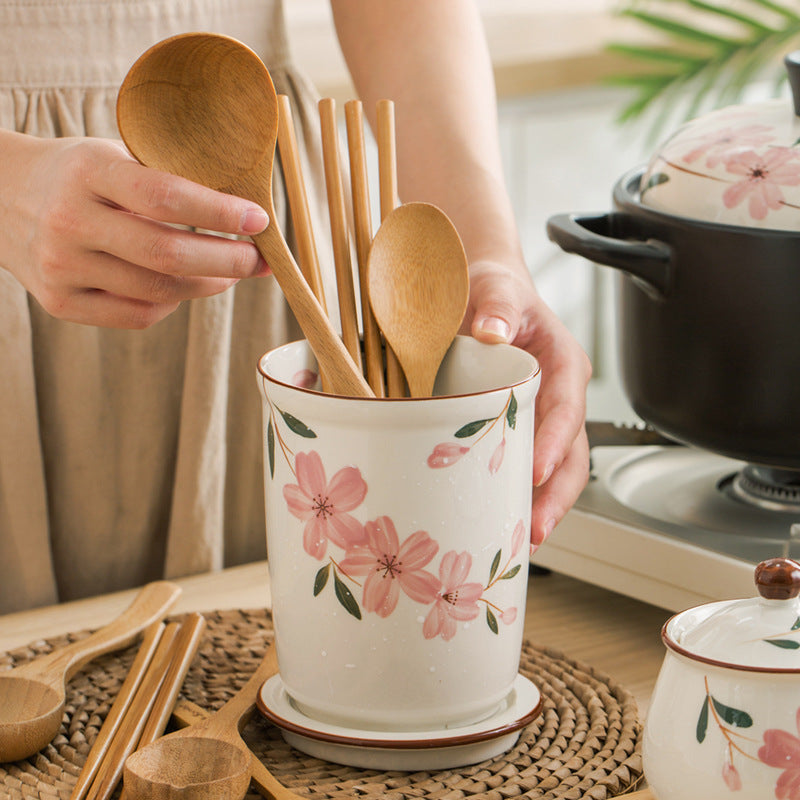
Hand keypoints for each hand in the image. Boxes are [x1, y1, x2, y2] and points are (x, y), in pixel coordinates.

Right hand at [0, 134, 269, 327]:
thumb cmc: (78, 176)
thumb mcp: (114, 156)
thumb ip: (167, 179)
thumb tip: (243, 213)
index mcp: (87, 172)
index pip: (167, 197)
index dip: (220, 213)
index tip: (259, 220)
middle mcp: (70, 221)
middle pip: (168, 255)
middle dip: (228, 261)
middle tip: (257, 260)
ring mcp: (62, 267)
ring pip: (160, 292)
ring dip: (209, 285)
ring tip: (230, 273)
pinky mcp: (60, 302)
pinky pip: (139, 315)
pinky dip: (172, 302)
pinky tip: (182, 286)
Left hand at [463, 260, 591, 550]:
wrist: (484, 293)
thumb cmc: (495, 289)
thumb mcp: (496, 287)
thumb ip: (497, 305)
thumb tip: (491, 330)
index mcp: (563, 361)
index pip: (567, 406)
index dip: (556, 441)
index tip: (538, 470)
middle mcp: (560, 395)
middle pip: (572, 452)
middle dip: (557, 493)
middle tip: (535, 527)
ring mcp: (543, 416)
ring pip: (556, 468)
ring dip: (544, 505)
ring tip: (522, 540)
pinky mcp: (522, 429)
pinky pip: (529, 465)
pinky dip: (522, 494)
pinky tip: (504, 520)